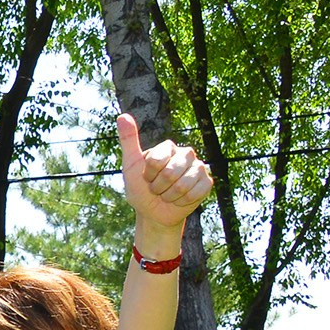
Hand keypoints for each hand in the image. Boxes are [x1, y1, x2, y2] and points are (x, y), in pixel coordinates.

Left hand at [117, 114, 211, 236]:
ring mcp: (198, 167)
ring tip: (167, 194)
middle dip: (158, 187)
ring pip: (183, 184)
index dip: (148, 175)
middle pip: (171, 173)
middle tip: (157, 188)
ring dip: (169, 196)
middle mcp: (185, 153)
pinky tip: (179, 200)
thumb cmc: (140, 188)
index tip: (146, 177)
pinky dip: (182, 201)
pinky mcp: (207, 182)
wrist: (153, 213)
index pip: (156, 161)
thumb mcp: (130, 165)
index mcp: (168, 147)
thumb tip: (122, 116)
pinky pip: (195, 193)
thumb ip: (128, 141)